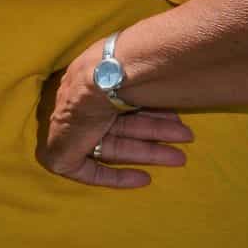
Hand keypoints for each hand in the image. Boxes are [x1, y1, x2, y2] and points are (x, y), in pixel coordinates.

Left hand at [34, 60, 192, 188]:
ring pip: (116, 146)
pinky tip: (145, 179)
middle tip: (186, 137)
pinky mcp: (61, 155)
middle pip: (122, 126)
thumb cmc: (120, 70)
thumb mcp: (138, 68)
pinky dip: (118, 176)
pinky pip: (91, 171)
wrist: (96, 82)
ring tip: (180, 158)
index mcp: (90, 82)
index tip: (175, 117)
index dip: (150, 113)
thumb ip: (149, 77)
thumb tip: (180, 71)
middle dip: (156, 132)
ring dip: (150, 152)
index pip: (121, 104)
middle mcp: (79, 105)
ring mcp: (69, 129)